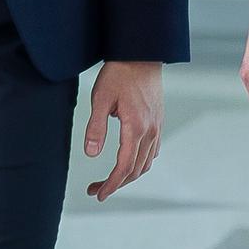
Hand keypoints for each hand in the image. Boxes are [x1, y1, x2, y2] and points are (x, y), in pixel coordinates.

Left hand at [83, 60, 163, 201]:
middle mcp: (150, 131)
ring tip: (109, 179)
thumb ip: (95, 128)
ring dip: (128, 175)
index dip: (111, 184)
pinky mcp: (157, 121)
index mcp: (136, 127)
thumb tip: (90, 154)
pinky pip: (152, 151)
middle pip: (136, 170)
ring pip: (146, 162)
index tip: (98, 194)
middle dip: (116, 184)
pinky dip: (140, 162)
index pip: (124, 166)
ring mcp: (157, 126)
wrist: (141, 54)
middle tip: (96, 190)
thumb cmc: (119, 74)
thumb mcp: (100, 98)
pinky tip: (127, 161)